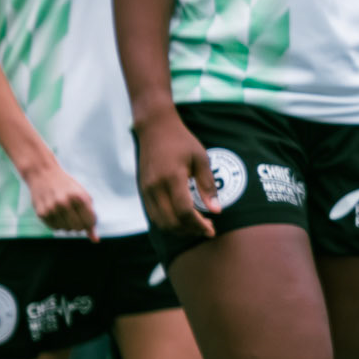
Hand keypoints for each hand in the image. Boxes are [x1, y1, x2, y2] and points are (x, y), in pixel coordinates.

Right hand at [24, 158, 97, 238]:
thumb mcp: (82, 195)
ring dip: (68, 224)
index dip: (90, 221)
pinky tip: (56, 211)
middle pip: (78, 228)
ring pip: (66, 229)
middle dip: (79, 224)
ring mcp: (52, 208)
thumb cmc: (67, 186)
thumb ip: (91, 217)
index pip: (90, 222)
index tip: (86, 214)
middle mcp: (64, 203)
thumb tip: (95, 240)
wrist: (42, 173)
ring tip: (64, 210)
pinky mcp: (41, 213)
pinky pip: (54, 228)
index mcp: (78, 197)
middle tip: (75, 213)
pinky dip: (57, 223)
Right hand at [136, 111, 220, 239]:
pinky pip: (154, 215)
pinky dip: (169, 223)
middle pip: (172, 222)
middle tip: (206, 228)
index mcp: (172, 177)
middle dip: (191, 230)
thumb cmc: (181, 141)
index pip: (184, 212)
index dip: (199, 225)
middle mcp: (156, 186)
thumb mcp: (201, 159)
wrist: (155, 128)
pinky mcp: (143, 191)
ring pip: (161, 222)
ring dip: (179, 230)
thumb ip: (208, 186)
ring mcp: (146, 190)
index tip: (211, 229)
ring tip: (196, 225)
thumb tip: (216, 211)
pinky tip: (182, 219)